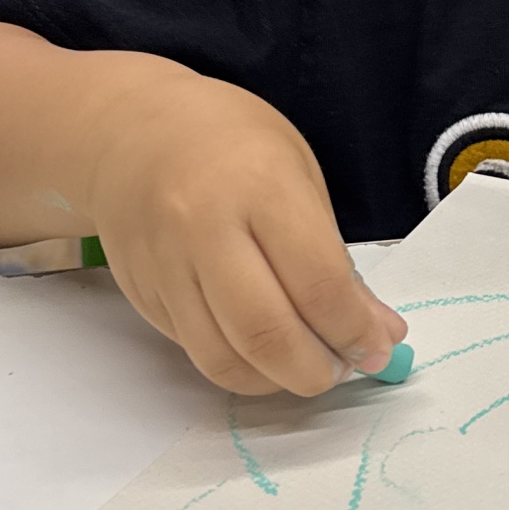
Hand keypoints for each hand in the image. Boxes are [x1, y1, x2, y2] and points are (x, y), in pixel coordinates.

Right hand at [84, 71, 405, 397]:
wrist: (130, 128)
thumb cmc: (230, 139)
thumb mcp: (298, 173)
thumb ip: (333, 256)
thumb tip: (374, 330)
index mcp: (260, 187)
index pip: (317, 284)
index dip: (355, 332)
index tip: (378, 348)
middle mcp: (204, 229)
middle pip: (266, 334)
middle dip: (317, 371)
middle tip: (345, 367)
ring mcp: (165, 266)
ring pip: (224, 359)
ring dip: (277, 381)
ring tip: (307, 366)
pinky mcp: (141, 293)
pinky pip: (196, 351)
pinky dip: (240, 367)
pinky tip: (265, 353)